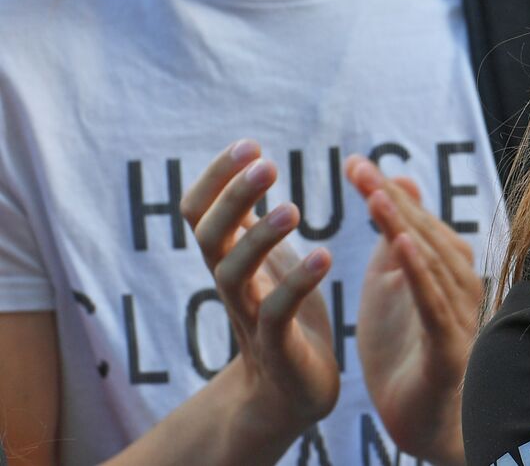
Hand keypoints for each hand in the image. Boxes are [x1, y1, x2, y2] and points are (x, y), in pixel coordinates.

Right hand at [180, 140, 338, 440]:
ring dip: (260, 237)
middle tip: (268, 164)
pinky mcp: (277, 347)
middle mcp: (230, 284)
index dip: (216, 177)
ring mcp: (249, 316)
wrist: (289, 392)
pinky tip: (325, 255)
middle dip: (234, 198)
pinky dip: (298, 283)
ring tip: (295, 209)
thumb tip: (252, 160)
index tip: (249, 144)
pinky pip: (277, 313)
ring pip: (233, 274)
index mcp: (229, 257)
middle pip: (209, 236)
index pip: (198, 211)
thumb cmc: (282, 314)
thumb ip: (257, 216)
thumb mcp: (268, 258)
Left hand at [345, 155, 483, 465]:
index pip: (415, 219)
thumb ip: (396, 236)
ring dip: (404, 227)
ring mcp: (458, 315)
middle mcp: (459, 284)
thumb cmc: (409, 349)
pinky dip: (420, 273)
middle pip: (424, 232)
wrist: (423, 420)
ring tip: (375, 198)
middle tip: (357, 169)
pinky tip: (401, 248)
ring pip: (432, 262)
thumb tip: (396, 183)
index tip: (353, 163)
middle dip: (391, 199)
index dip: (386, 190)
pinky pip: (434, 304)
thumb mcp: (393, 285)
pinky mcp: (448, 348)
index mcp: (444, 267)